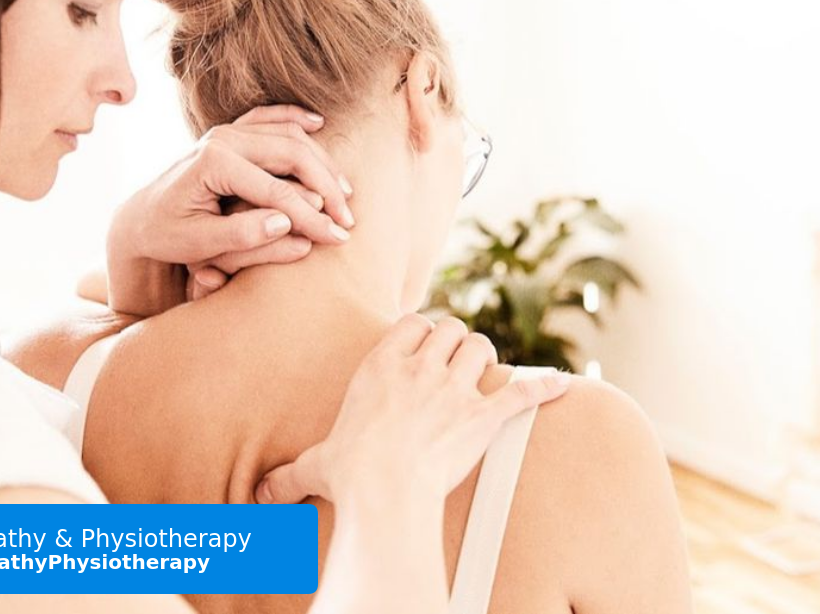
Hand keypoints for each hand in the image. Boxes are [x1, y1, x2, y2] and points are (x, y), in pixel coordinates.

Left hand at [107, 105, 354, 314]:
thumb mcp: (199, 243)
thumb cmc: (167, 234)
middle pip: (291, 153)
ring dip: (321, 161)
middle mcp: (221, 138)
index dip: (311, 216)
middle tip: (348, 218)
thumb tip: (286, 225)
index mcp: (212, 163)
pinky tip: (318, 124)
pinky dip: (295, 118)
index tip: (337, 238)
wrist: (140, 217)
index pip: (276, 190)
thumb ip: (241, 235)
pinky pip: (269, 117)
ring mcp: (226, 130)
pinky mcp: (230, 132)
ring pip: (288, 135)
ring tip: (345, 192)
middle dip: (326, 187)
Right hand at [255, 314, 573, 504]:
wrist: (386, 493)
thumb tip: (258, 495)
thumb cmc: (348, 476)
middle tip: (456, 362)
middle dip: (456, 341)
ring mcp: (456, 388)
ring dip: (486, 359)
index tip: (422, 344)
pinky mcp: (485, 414)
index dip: (421, 332)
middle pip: (451, 328)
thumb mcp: (313, 466)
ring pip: (483, 348)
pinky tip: (562, 384)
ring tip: (485, 374)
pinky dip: (544, 386)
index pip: (411, 324)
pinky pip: (522, 389)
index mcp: (381, 366)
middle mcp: (421, 367)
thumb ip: (287, 474)